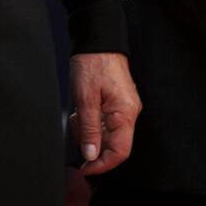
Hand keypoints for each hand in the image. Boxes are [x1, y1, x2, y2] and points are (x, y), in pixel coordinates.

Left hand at [68, 51, 140, 175]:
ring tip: (78, 111)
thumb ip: (89, 129)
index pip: (120, 152)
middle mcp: (129, 112)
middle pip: (113, 144)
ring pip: (107, 133)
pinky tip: (83, 107)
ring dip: (89, 129)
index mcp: (125, 113)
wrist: (98, 39)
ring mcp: (124, 107)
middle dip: (91, 141)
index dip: (102, 164)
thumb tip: (91, 155)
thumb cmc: (92, 62)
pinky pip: (105, 121)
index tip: (84, 167)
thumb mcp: (85, 97)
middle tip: (76, 125)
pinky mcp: (117, 103)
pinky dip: (91, 119)